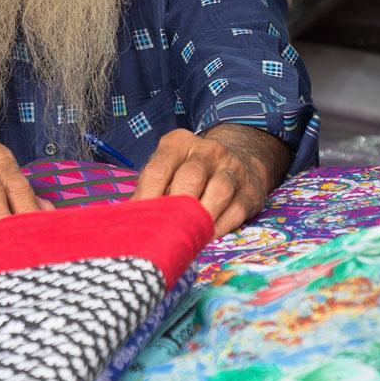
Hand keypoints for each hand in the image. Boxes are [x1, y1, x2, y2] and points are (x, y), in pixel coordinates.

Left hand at [131, 123, 290, 235]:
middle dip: (177, 206)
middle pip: (190, 177)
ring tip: (185, 237)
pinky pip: (235, 210)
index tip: (138, 220)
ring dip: (201, 217)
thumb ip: (150, 189)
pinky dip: (220, 226)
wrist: (239, 159)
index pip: (158, 169)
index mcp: (179, 143)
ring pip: (219, 191)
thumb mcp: (168, 168)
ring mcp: (232, 168)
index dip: (147, 197)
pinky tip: (205, 237)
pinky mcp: (250, 190)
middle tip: (163, 231)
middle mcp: (208, 150)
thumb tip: (129, 218)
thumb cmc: (190, 171)